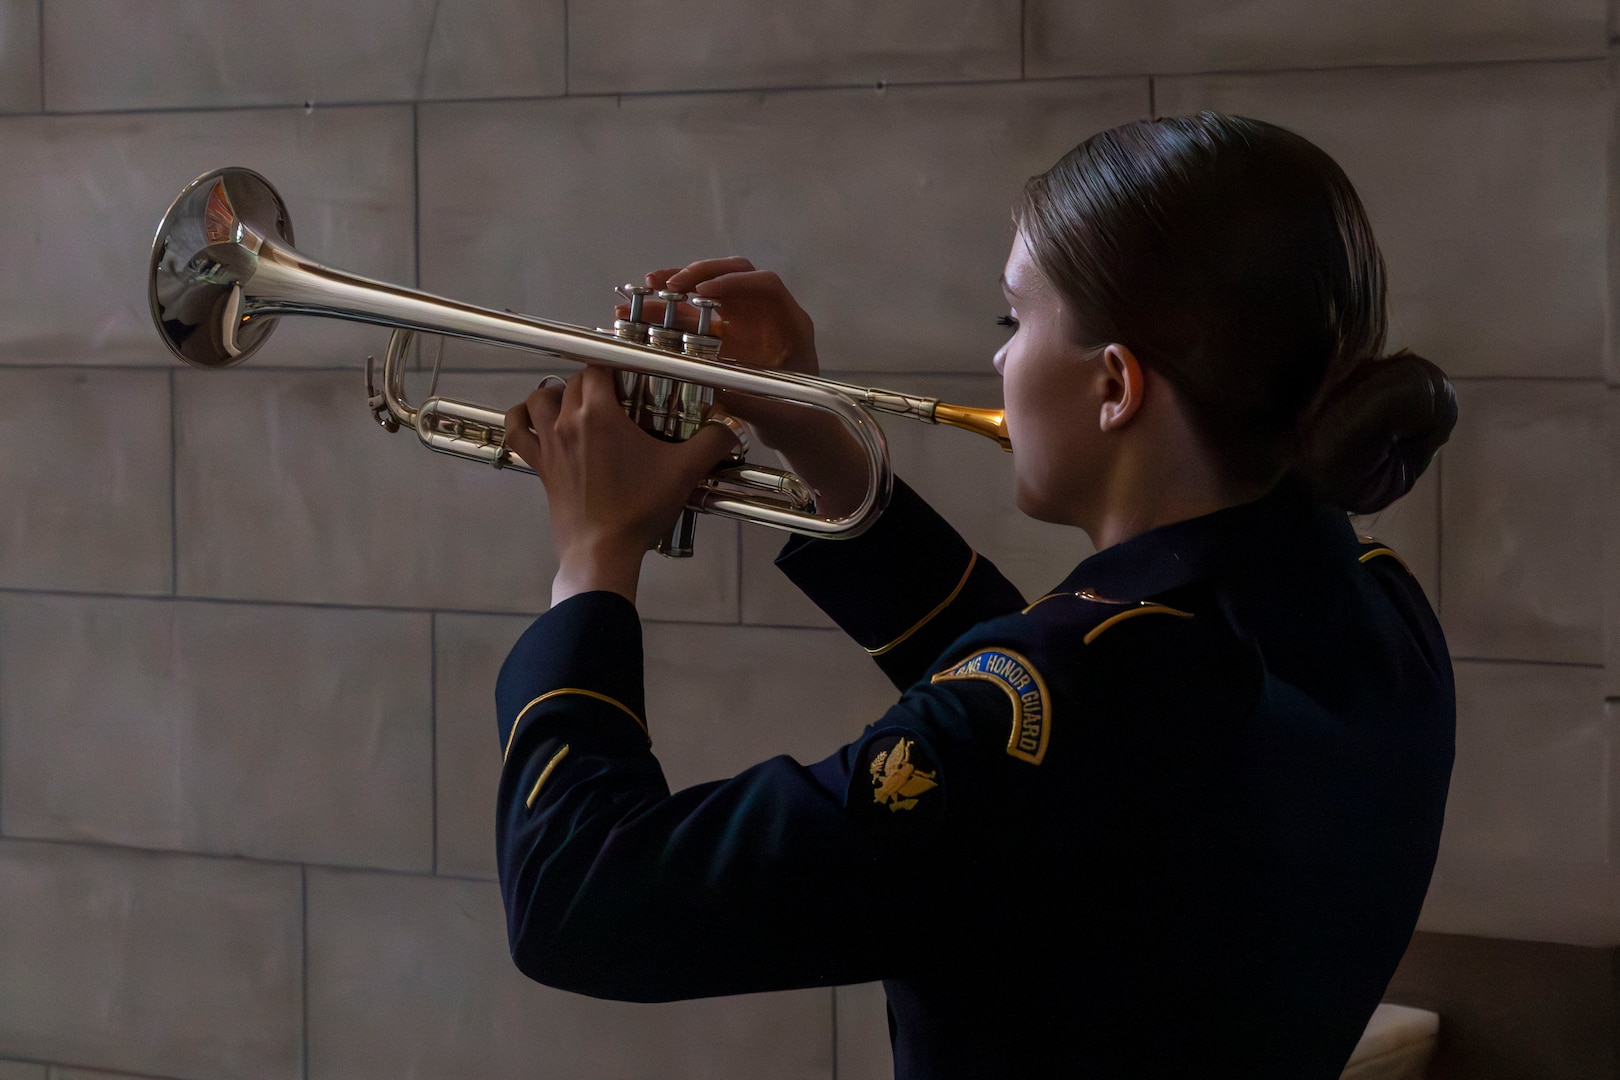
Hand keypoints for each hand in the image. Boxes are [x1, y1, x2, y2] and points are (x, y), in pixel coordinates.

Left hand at [504, 367, 737, 606]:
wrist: (601, 553)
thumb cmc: (639, 510)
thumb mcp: (684, 472)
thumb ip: (713, 443)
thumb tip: (732, 428)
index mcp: (599, 414)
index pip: (600, 368)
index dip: (617, 367)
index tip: (634, 377)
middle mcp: (567, 421)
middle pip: (575, 381)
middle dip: (597, 382)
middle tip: (622, 397)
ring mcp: (548, 444)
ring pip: (540, 398)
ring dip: (557, 392)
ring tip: (578, 402)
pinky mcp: (539, 466)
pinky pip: (517, 431)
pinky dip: (521, 417)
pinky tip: (534, 417)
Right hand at [634, 258, 867, 517]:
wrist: (796, 430)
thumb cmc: (795, 419)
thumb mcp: (772, 411)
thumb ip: (745, 397)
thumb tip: (707, 382)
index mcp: (790, 324)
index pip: (766, 285)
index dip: (735, 282)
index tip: (704, 291)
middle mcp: (767, 314)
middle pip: (735, 275)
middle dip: (700, 274)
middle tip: (668, 284)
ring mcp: (745, 321)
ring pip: (711, 289)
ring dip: (679, 285)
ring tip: (647, 285)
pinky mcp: (724, 334)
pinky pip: (697, 313)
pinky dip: (671, 310)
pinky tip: (641, 309)